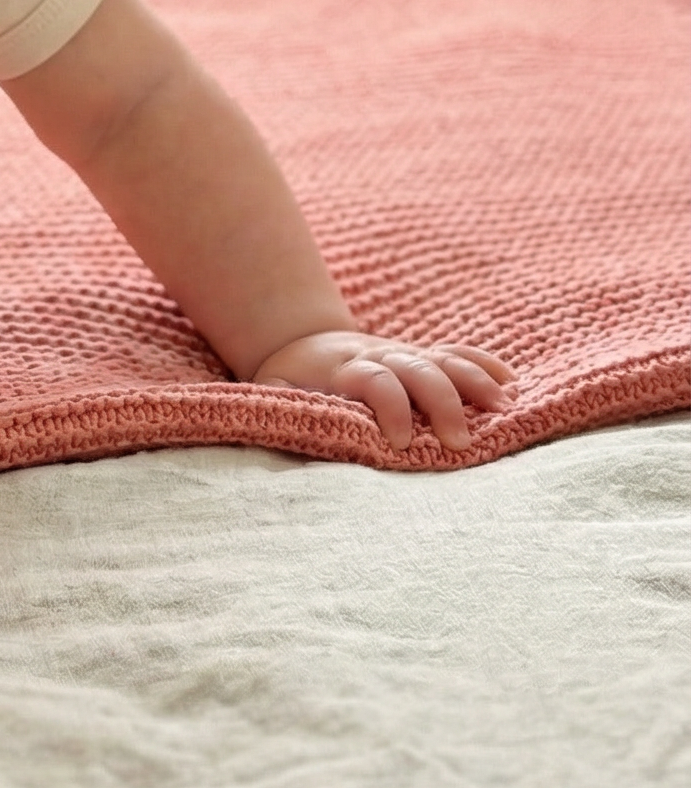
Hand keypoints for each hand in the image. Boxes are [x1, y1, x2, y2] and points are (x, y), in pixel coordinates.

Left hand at [250, 331, 516, 449]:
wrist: (299, 340)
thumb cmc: (290, 381)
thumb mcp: (275, 393)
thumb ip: (286, 414)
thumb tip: (292, 446)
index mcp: (344, 369)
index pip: (374, 380)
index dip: (390, 408)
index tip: (399, 443)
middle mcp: (379, 356)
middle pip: (418, 369)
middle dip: (442, 403)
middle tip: (458, 443)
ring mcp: (404, 354)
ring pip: (444, 358)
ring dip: (475, 382)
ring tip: (503, 411)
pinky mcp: (421, 355)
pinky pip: (457, 353)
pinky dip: (484, 365)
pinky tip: (511, 385)